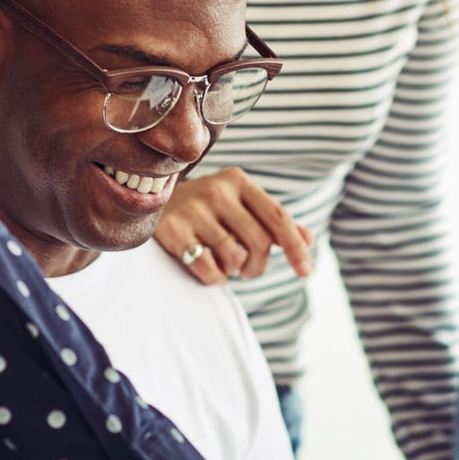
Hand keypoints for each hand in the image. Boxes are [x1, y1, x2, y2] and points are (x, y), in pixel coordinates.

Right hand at [157, 166, 312, 283]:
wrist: (149, 201)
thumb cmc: (206, 209)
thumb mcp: (239, 205)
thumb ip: (272, 220)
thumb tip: (308, 239)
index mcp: (238, 181)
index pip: (278, 218)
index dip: (295, 248)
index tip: (306, 272)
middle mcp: (217, 190)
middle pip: (260, 242)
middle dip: (259, 265)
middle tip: (248, 270)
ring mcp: (193, 209)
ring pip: (235, 256)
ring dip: (235, 271)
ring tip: (226, 265)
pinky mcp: (171, 230)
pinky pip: (208, 268)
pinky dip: (215, 278)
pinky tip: (210, 270)